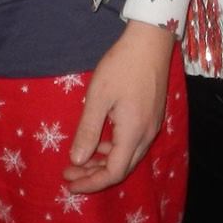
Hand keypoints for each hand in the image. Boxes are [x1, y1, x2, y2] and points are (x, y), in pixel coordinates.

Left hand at [62, 21, 173, 193]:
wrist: (151, 40)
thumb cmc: (122, 66)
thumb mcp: (98, 97)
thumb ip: (88, 130)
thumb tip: (76, 160)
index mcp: (133, 133)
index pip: (113, 172)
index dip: (91, 182)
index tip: (68, 181)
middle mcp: (146, 135)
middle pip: (122, 168)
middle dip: (94, 175)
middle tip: (69, 171)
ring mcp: (152, 126)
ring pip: (129, 157)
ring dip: (104, 162)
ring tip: (81, 158)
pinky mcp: (153, 116)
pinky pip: (133, 144)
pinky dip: (115, 149)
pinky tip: (101, 140)